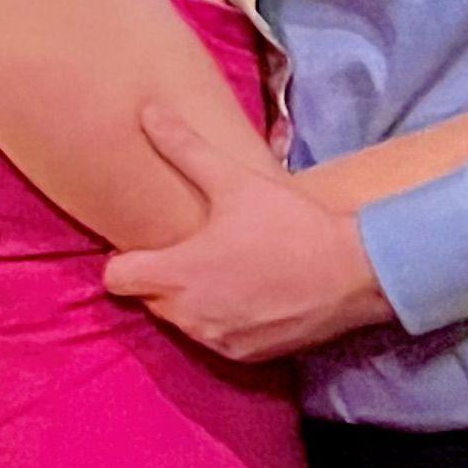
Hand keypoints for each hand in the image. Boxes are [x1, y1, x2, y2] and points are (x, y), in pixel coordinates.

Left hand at [101, 98, 400, 361]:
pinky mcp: (242, 355)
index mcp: (176, 273)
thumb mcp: (235, 181)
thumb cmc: (290, 225)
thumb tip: (147, 112)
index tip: (151, 244)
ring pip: (181, 321)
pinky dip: (222, 320)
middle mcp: (187, 315)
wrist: (352, 274)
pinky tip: (250, 294)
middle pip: (148, 299)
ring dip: (192, 300)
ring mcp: (215, 339)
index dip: (127, 259)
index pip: (115, 278)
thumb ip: (184, 149)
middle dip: (163, 277)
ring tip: (226, 269)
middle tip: (196, 249)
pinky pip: (214, 338)